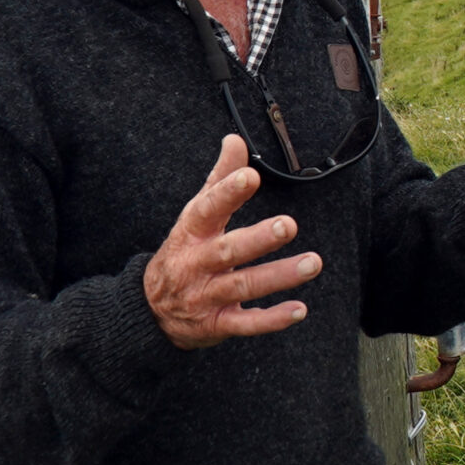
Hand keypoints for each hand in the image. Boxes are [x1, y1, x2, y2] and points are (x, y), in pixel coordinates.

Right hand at [143, 135, 320, 349]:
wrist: (151, 310)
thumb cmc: (184, 252)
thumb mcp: (194, 215)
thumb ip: (219, 180)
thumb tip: (235, 139)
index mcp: (191, 233)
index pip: (207, 210)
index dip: (227, 193)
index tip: (250, 176)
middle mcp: (197, 264)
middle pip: (228, 250)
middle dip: (258, 238)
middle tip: (289, 225)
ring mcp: (206, 297)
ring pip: (243, 286)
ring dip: (279, 276)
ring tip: (313, 262)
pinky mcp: (217, 324)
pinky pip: (246, 324)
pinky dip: (272, 319)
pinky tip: (299, 309)